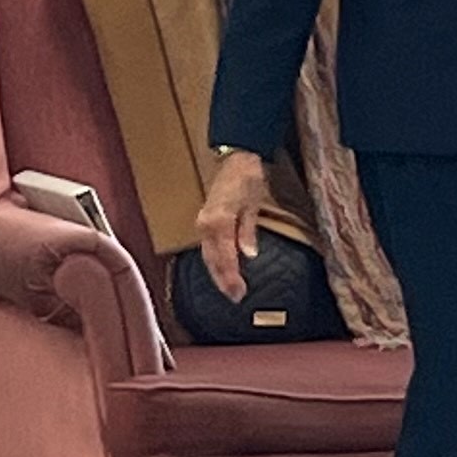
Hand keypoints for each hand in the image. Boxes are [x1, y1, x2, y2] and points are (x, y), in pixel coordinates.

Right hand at [193, 150, 271, 298]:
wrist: (236, 158)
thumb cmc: (248, 178)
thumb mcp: (253, 204)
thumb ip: (248, 231)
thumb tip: (249, 255)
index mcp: (219, 221)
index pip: (224, 256)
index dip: (231, 277)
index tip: (240, 293)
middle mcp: (206, 224)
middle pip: (213, 260)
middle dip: (223, 280)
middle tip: (236, 298)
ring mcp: (203, 222)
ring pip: (208, 255)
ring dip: (217, 274)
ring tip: (229, 290)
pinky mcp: (204, 221)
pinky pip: (207, 247)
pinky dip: (214, 262)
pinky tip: (221, 271)